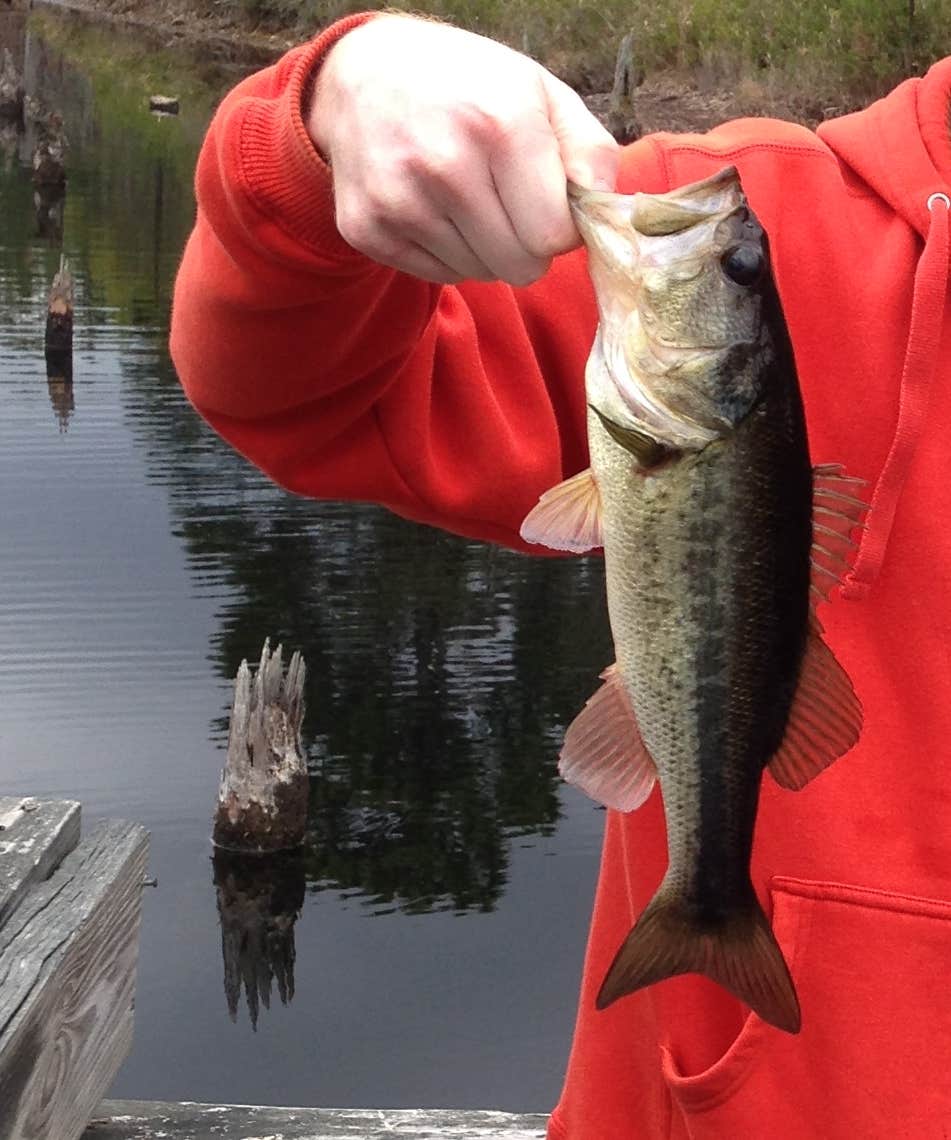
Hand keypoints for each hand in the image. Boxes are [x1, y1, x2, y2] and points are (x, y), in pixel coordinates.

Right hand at [308, 15, 618, 284]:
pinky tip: (434, 207)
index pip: (553, 237)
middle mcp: (445, 164)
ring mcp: (399, 200)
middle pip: (520, 266)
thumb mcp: (540, 92)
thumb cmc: (468, 87)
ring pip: (480, 274)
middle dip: (526, 245)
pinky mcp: (368, 229)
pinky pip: (439, 276)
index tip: (547, 202)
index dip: (561, 228)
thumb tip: (601, 211)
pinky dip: (446, 252)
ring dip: (485, 249)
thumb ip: (589, 151)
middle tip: (507, 204)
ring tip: (465, 198)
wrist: (362, 75)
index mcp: (501, 123)